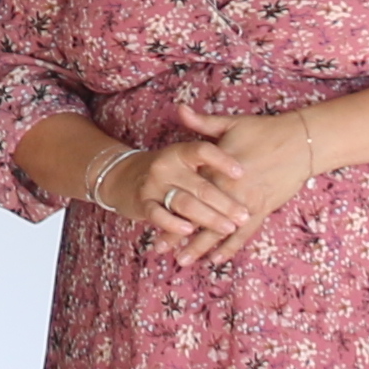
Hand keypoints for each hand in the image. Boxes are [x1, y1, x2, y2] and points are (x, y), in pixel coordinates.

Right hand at [119, 134, 252, 264]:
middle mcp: (166, 166)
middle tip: (244, 215)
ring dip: (208, 218)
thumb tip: (238, 136)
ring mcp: (153, 186)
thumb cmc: (169, 169)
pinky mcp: (143, 204)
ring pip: (184, 203)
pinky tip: (189, 231)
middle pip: (199, 185)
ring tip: (227, 228)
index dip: (222, 161)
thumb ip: (205, 140)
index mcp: (180, 152)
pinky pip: (158, 215)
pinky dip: (173, 224)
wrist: (124, 177)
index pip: (202, 151)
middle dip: (224, 203)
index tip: (242, 172)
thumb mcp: (183, 153)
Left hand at [130, 102, 331, 262]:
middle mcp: (229, 189)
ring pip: (218, 230)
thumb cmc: (264, 131)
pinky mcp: (262, 210)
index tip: (150, 217)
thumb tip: (178, 109)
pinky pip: (243, 234)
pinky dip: (229, 247)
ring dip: (200, 247)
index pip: (187, 191)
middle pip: (198, 216)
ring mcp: (246, 202)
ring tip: (182, 261)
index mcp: (216, 168)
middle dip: (177, 233)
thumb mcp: (231, 124)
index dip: (168, 206)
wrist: (301, 143)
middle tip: (158, 248)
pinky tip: (215, 259)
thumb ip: (201, 123)